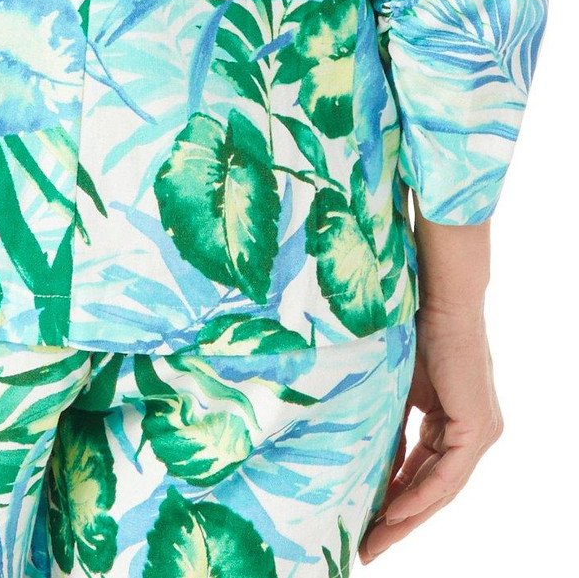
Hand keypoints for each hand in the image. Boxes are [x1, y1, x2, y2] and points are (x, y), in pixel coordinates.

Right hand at [361, 212, 501, 562]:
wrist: (439, 293)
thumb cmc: (413, 324)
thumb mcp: (393, 384)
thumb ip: (386, 420)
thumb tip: (360, 453)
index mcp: (451, 419)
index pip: (422, 471)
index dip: (392, 499)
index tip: (362, 521)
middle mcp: (471, 431)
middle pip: (432, 490)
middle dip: (396, 520)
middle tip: (366, 547)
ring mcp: (479, 431)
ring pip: (440, 489)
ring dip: (406, 517)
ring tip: (373, 539)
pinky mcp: (479, 427)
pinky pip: (448, 476)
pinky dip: (420, 495)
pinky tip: (393, 512)